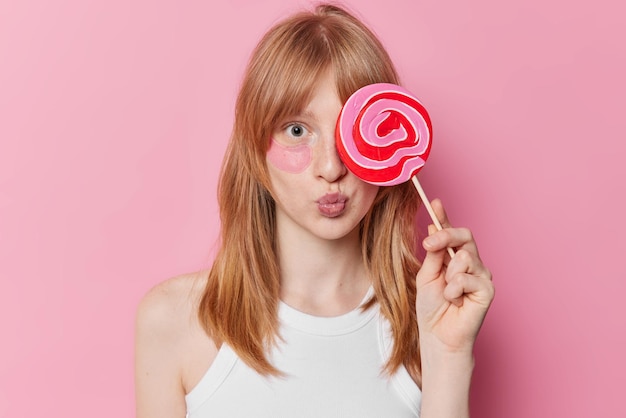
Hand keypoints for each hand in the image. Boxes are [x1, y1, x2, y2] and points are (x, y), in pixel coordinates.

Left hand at [415, 199, 494, 353]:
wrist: (437, 335)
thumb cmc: (431, 307)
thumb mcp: (426, 274)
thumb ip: (433, 252)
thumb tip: (433, 225)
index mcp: (454, 258)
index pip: (452, 233)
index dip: (445, 218)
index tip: (435, 202)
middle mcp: (471, 263)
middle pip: (464, 236)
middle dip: (445, 236)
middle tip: (428, 243)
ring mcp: (482, 275)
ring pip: (465, 256)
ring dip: (448, 275)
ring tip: (447, 292)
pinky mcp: (488, 289)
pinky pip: (467, 277)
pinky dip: (454, 290)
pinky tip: (455, 302)